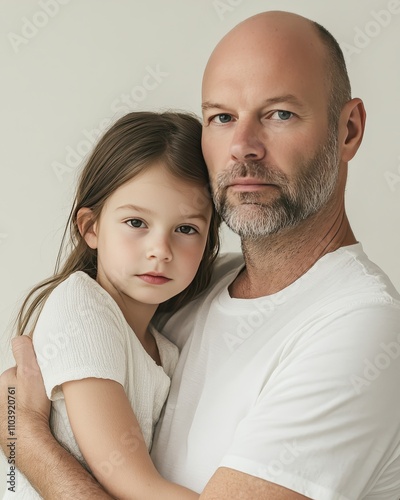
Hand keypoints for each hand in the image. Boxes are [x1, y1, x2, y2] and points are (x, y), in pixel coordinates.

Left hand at [0, 336, 50, 464]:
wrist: (26, 439)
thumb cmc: (29, 407)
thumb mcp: (29, 370)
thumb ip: (24, 351)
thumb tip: (20, 337)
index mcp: (4, 379)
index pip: (22, 368)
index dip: (34, 370)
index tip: (40, 378)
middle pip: (19, 383)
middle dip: (29, 386)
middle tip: (41, 392)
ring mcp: (1, 410)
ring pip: (19, 398)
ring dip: (28, 400)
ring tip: (38, 407)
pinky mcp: (5, 425)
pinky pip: (18, 414)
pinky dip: (26, 414)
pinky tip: (33, 418)